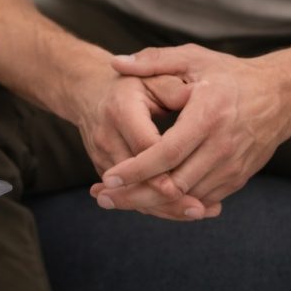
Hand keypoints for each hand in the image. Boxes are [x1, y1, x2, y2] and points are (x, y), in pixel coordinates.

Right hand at [67, 62, 194, 209]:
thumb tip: (199, 99)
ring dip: (164, 207)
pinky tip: (183, 211)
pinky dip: (156, 205)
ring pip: (133, 192)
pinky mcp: (104, 171)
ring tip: (198, 212)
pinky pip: (130, 195)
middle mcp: (106, 137)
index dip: (166, 165)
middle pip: (137, 177)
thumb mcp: (152, 77)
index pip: (143, 145)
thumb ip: (173, 89)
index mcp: (120, 110)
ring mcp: (102, 157)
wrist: (90, 92)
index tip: (192, 178)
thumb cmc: (132, 84)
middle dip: (168, 197)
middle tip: (200, 208)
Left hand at [90, 45, 290, 220]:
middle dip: (137, 194)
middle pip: (174, 184)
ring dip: (153, 204)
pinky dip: (177, 204)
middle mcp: (222, 146)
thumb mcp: (193, 58)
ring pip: (187, 198)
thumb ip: (153, 61)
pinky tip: (150, 200)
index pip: (166, 152)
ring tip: (119, 201)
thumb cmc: (230, 75)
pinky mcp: (238, 178)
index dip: (136, 168)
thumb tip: (116, 62)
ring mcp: (232, 166)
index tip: (110, 177)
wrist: (281, 96)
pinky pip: (203, 199)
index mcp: (208, 115)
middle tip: (104, 197)